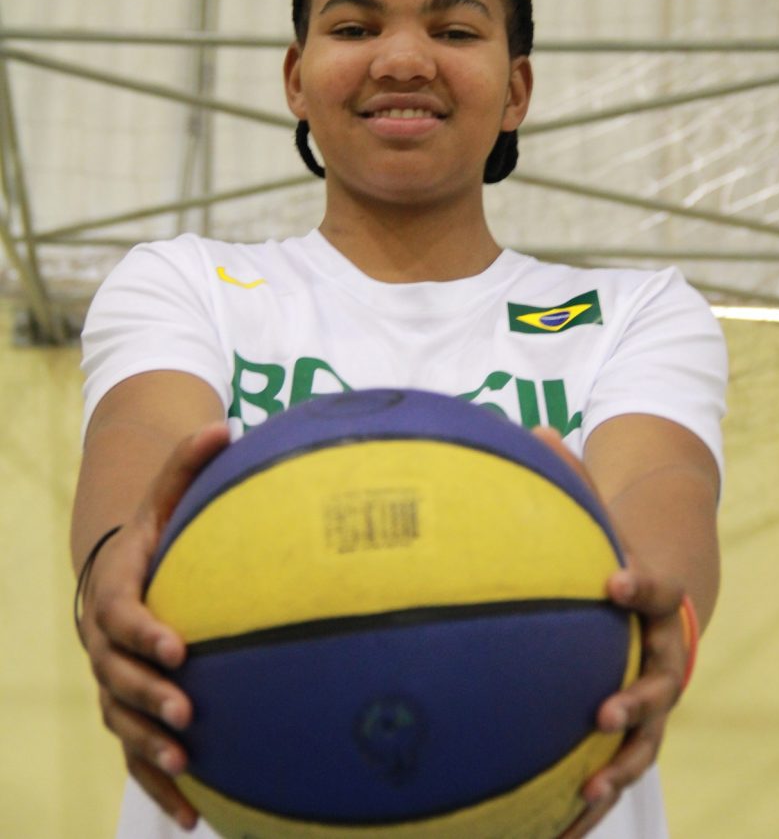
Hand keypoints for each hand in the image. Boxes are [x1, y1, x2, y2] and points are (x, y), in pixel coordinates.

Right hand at [77, 422, 230, 830]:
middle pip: (116, 679)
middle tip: (188, 712)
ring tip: (187, 764)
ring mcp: (111, 685)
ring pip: (121, 724)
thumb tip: (226, 424)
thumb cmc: (154, 535)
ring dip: (149, 748)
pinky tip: (192, 815)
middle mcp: (105, 646)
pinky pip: (135, 755)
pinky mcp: (127, 715)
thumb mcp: (165, 497)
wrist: (118, 575)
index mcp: (115, 593)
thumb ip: (188, 465)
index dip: (143, 634)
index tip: (177, 647)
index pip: (122, 616)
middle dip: (148, 698)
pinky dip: (158, 784)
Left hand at [531, 427, 689, 837]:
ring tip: (587, 794)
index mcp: (651, 596)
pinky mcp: (637, 725)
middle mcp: (661, 650)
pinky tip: (559, 825)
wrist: (667, 594)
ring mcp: (654, 694)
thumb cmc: (618, 549)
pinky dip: (598, 792)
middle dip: (636, 699)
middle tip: (601, 712)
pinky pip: (620, 765)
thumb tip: (530, 428)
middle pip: (662, 680)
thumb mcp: (603, 513)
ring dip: (620, 766)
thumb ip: (572, 480)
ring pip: (648, 738)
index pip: (651, 586)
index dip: (636, 582)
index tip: (610, 580)